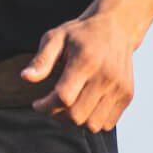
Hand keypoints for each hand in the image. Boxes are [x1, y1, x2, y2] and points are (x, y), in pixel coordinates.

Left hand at [22, 9, 136, 130]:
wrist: (115, 27)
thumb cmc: (81, 33)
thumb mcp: (55, 38)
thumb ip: (41, 59)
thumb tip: (26, 77)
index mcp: (86, 61)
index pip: (63, 97)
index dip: (46, 106)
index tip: (37, 104)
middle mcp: (106, 76)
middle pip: (77, 115)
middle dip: (57, 115)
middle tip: (50, 105)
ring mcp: (119, 88)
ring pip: (92, 125)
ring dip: (75, 121)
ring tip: (67, 106)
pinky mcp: (127, 95)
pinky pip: (107, 124)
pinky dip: (92, 121)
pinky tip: (83, 106)